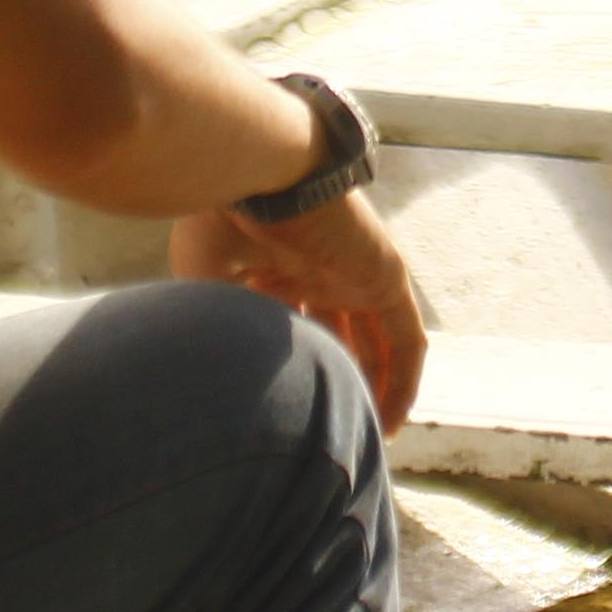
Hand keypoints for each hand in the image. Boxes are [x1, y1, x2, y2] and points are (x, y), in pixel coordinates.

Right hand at [170, 193, 428, 434]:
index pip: (295, 327)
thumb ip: (217, 325)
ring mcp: (355, 273)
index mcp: (274, 268)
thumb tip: (208, 382)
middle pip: (339, 337)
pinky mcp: (386, 277)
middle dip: (339, 382)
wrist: (256, 171)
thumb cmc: (218, 220)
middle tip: (331, 437)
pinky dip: (403, 381)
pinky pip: (406, 339)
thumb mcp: (205, 282)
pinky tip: (390, 422)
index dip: (293, 370)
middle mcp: (317, 271)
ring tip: (365, 440)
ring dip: (375, 389)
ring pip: (376, 342)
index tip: (285, 417)